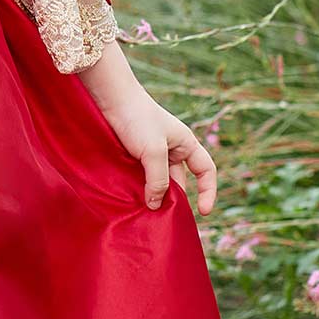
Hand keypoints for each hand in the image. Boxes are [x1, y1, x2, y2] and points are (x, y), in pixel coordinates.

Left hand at [76, 45, 217, 214]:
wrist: (111, 99)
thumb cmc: (138, 119)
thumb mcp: (153, 151)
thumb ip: (157, 180)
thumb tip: (155, 206)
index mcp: (186, 144)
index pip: (206, 171)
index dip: (208, 191)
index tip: (203, 212)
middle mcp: (172, 150)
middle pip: (179, 181)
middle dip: (173, 199)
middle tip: (164, 219)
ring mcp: (152, 153)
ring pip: (157, 181)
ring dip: (153, 196)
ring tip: (146, 215)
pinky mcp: (134, 156)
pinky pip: (141, 178)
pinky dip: (139, 190)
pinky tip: (132, 202)